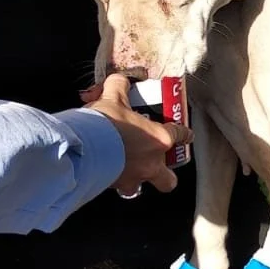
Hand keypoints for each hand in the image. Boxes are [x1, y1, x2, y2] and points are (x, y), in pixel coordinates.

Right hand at [84, 74, 193, 197]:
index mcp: (158, 139)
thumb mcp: (114, 98)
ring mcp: (133, 178)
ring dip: (136, 179)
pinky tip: (105, 168)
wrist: (83, 147)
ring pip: (141, 187)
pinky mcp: (114, 186)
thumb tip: (120, 81)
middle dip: (166, 175)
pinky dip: (114, 179)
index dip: (184, 134)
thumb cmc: (105, 124)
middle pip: (168, 180)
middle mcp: (151, 163)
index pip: (179, 135)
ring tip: (127, 169)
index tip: (186, 135)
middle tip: (157, 164)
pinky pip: (118, 186)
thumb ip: (120, 87)